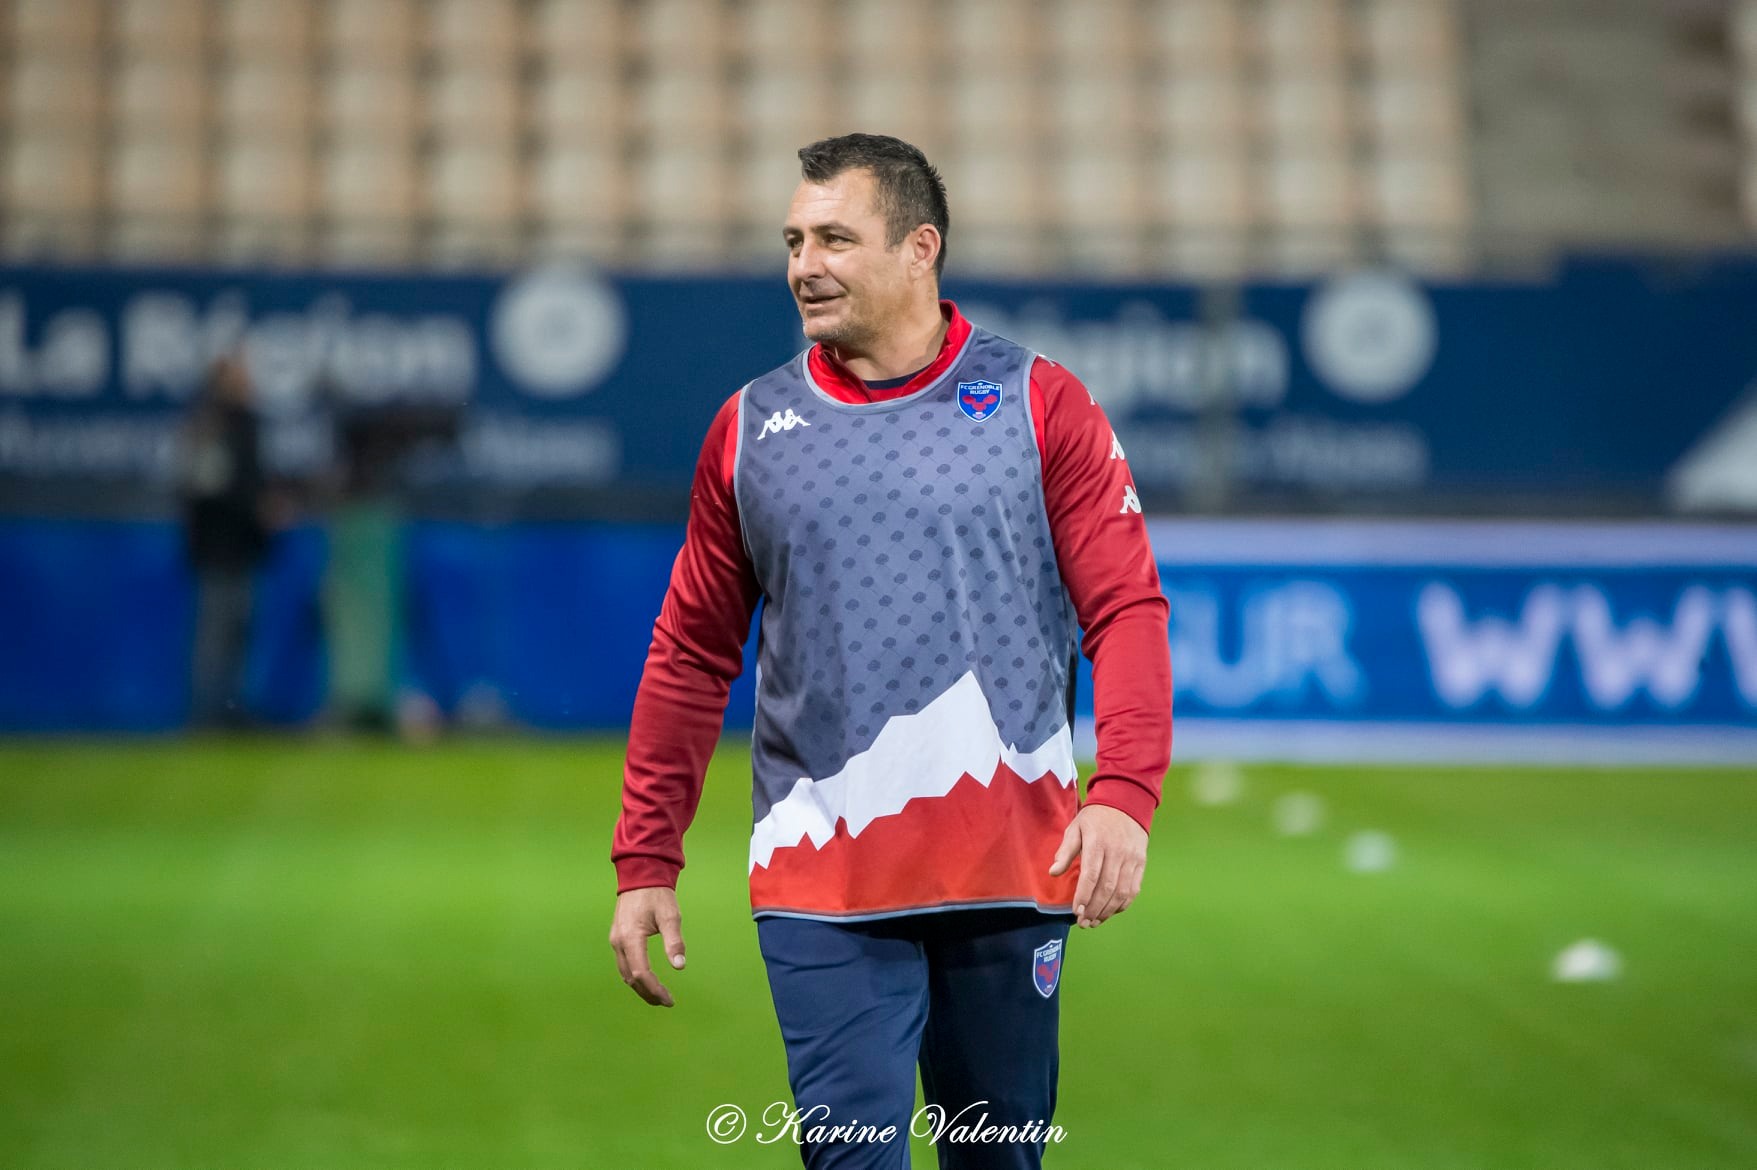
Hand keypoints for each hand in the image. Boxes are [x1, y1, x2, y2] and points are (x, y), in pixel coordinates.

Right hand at [608, 886, 686, 1006]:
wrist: (641, 875)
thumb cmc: (657, 894)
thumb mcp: (670, 916)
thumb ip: (674, 941)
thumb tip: (679, 966)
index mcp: (631, 937)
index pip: (641, 973)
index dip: (655, 989)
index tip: (669, 999)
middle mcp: (619, 941)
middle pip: (630, 977)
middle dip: (648, 993)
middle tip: (665, 1001)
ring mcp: (615, 939)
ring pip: (625, 972)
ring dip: (640, 986)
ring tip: (658, 995)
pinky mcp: (617, 937)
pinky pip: (623, 963)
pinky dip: (635, 975)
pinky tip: (647, 979)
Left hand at [1048, 804, 1147, 928]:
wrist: (1126, 802)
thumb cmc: (1095, 817)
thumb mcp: (1075, 827)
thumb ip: (1065, 851)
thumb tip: (1053, 872)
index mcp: (1097, 842)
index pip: (1091, 875)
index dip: (1084, 896)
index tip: (1076, 911)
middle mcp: (1117, 852)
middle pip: (1107, 887)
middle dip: (1094, 909)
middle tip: (1083, 922)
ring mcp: (1132, 858)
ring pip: (1121, 892)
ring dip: (1108, 911)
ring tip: (1094, 922)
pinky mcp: (1141, 863)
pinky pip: (1133, 889)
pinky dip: (1122, 904)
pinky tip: (1110, 911)